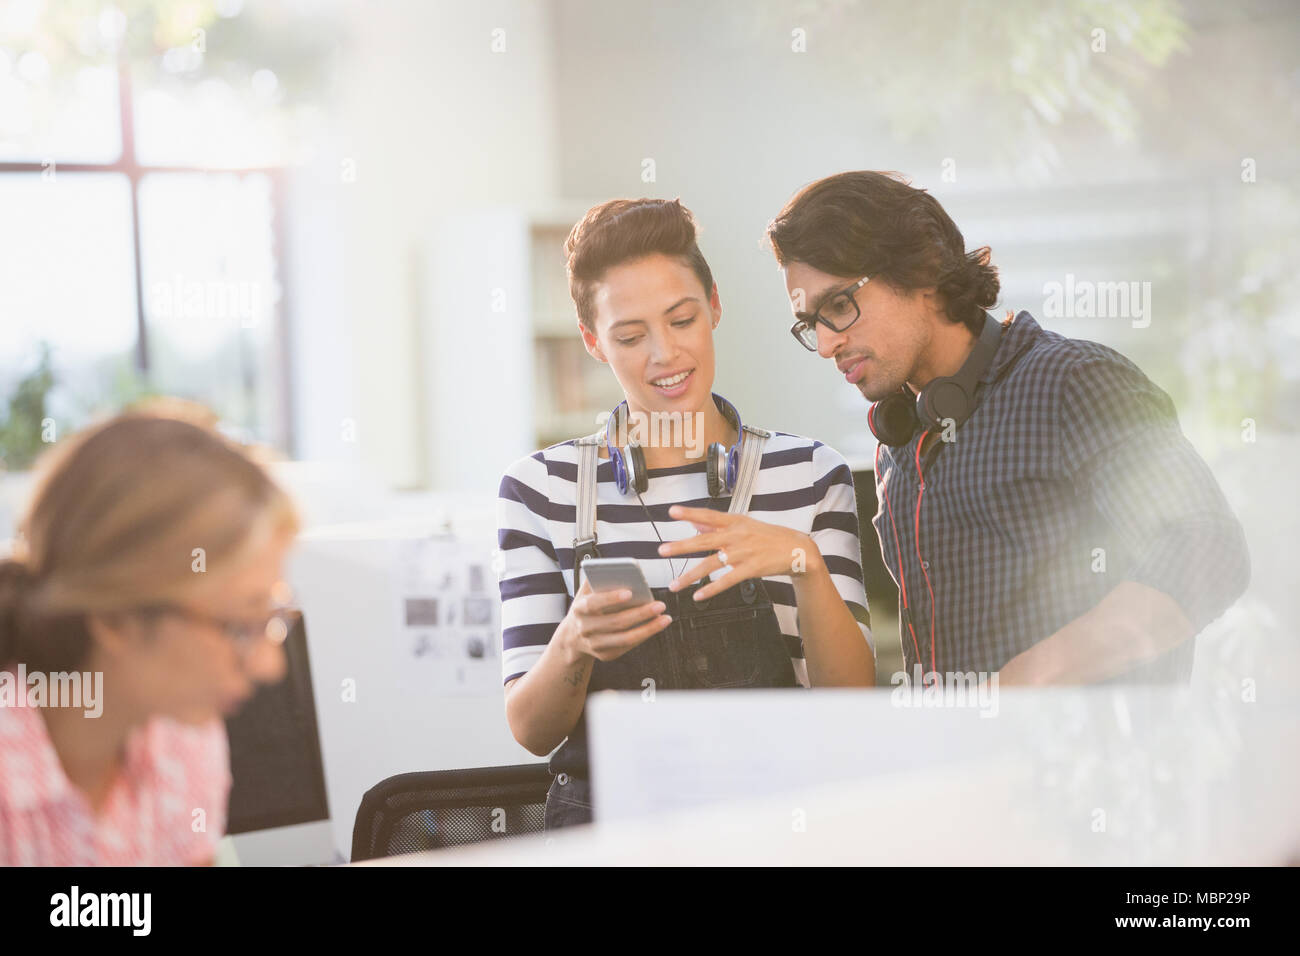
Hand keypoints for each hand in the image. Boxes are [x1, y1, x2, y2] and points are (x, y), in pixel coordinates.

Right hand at [559, 577, 671, 662]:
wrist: (573, 637)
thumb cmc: (587, 607)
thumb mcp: (585, 592)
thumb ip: (598, 578)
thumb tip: (620, 568)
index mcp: (579, 609)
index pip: (593, 603)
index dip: (610, 598)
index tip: (630, 592)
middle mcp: (585, 629)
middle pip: (615, 622)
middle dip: (640, 614)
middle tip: (660, 605)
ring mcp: (594, 645)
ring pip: (625, 638)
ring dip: (648, 629)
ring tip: (665, 618)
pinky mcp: (605, 655)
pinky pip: (628, 646)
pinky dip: (643, 636)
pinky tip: (656, 626)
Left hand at [656, 504, 821, 600]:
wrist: (797, 549)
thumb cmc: (769, 537)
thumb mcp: (744, 525)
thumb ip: (718, 526)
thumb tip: (695, 524)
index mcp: (735, 522)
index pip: (708, 516)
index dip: (690, 513)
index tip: (671, 511)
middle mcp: (737, 535)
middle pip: (704, 540)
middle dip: (681, 546)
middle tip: (662, 551)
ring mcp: (744, 553)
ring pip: (712, 564)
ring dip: (690, 575)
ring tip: (674, 584)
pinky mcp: (751, 569)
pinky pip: (727, 580)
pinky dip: (712, 589)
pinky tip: (698, 595)